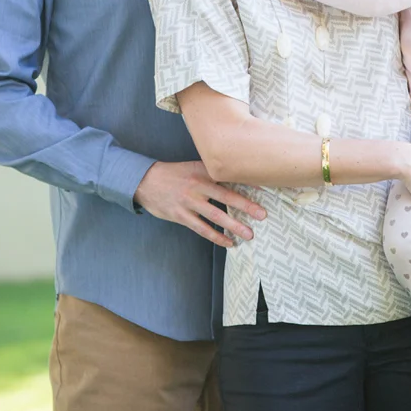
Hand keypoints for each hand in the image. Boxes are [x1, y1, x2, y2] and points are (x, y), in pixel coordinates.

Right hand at [134, 159, 266, 246]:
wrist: (145, 181)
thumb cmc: (176, 174)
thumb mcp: (195, 167)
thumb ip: (214, 172)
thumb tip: (240, 177)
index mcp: (204, 172)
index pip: (230, 178)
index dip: (247, 184)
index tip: (266, 191)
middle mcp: (198, 186)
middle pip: (226, 197)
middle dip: (246, 207)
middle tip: (262, 215)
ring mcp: (188, 202)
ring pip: (215, 216)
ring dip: (233, 226)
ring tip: (249, 234)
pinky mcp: (180, 216)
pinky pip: (201, 228)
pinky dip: (216, 237)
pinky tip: (229, 243)